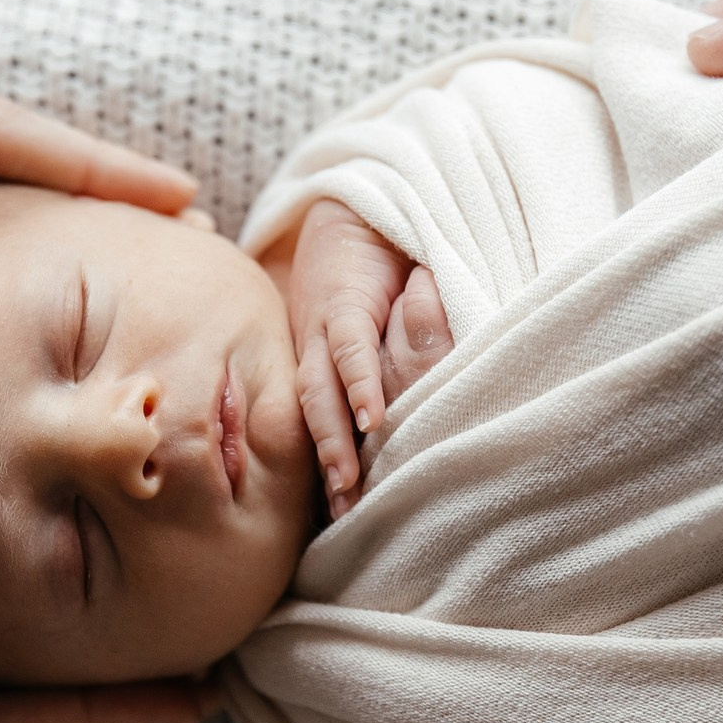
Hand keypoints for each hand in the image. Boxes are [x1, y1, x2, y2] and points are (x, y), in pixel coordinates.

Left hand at [285, 198, 453, 517]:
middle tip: (343, 521)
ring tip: (347, 486)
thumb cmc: (376, 266)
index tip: (344, 518)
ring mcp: (323, 328)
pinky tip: (370, 419)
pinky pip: (348, 348)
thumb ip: (394, 364)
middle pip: (314, 421)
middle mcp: (313, 352)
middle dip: (328, 470)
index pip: (320, 424)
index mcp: (319, 362)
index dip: (333, 467)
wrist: (362, 201)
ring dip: (333, 441)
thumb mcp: (383, 324)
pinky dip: (359, 383)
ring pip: (321, 394)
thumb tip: (409, 421)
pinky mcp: (342, 299)